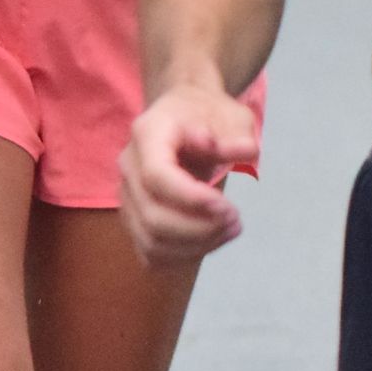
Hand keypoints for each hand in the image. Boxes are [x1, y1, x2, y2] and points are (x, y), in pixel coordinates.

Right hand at [120, 82, 259, 265]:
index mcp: (147, 134)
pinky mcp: (134, 219)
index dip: (191, 198)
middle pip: (152, 216)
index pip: (156, 176)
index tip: (227, 206)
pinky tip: (211, 241)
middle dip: (199, 228)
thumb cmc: (207, 114)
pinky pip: (151, 253)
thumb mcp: (230, 114)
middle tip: (236, 221)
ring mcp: (127, 196)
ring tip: (230, 231)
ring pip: (150, 241)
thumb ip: (236, 135)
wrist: (184, 115)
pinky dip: (182, 256)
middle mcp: (129, 166)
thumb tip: (244, 152)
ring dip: (195, 246)